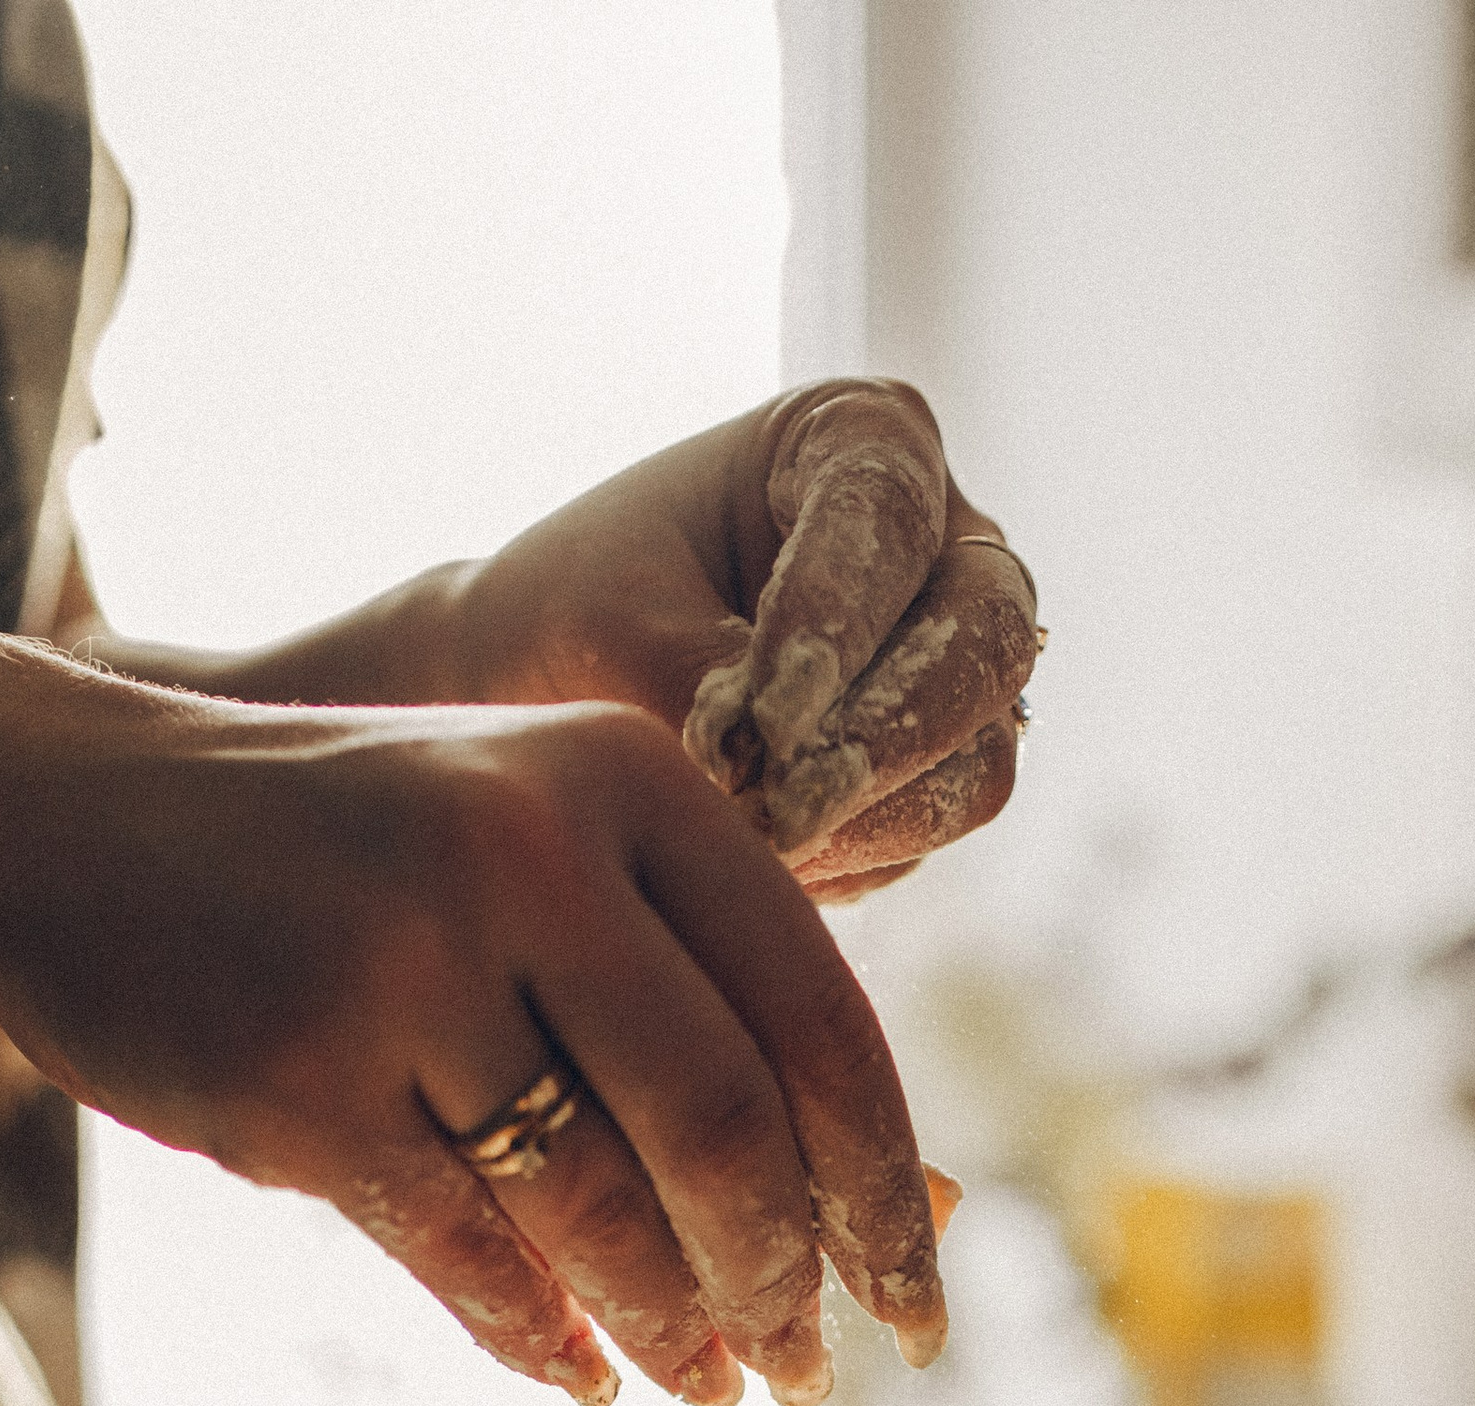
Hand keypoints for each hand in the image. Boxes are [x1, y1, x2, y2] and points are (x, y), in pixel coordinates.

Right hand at [0, 690, 943, 1405]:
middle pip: (723, 1128)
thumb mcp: (548, 870)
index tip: (922, 1299)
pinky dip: (540, 1337)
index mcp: (623, 783)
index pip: (815, 1017)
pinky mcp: (301, 1087)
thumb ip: (723, 1009)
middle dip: (786, 1280)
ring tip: (716, 1390)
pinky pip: (467, 1257)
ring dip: (673, 1328)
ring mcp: (403, 970)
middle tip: (810, 1373)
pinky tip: (586, 1378)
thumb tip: (934, 1212)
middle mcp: (524, 855)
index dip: (885, 1184)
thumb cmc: (356, 860)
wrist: (56, 821)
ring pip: (597, 1208)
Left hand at [181, 386, 1040, 903]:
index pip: (895, 541)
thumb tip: (781, 783)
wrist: (496, 727)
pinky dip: (852, 866)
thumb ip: (714, 704)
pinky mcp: (926, 773)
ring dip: (863, 820)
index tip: (748, 724)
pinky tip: (754, 887)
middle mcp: (936, 544)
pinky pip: (931, 833)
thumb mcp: (604, 645)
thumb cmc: (530, 646)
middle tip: (767, 810)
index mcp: (860, 449)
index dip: (831, 642)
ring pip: (973, 759)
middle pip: (978, 653)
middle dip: (870, 740)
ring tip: (742, 857)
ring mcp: (945, 662)